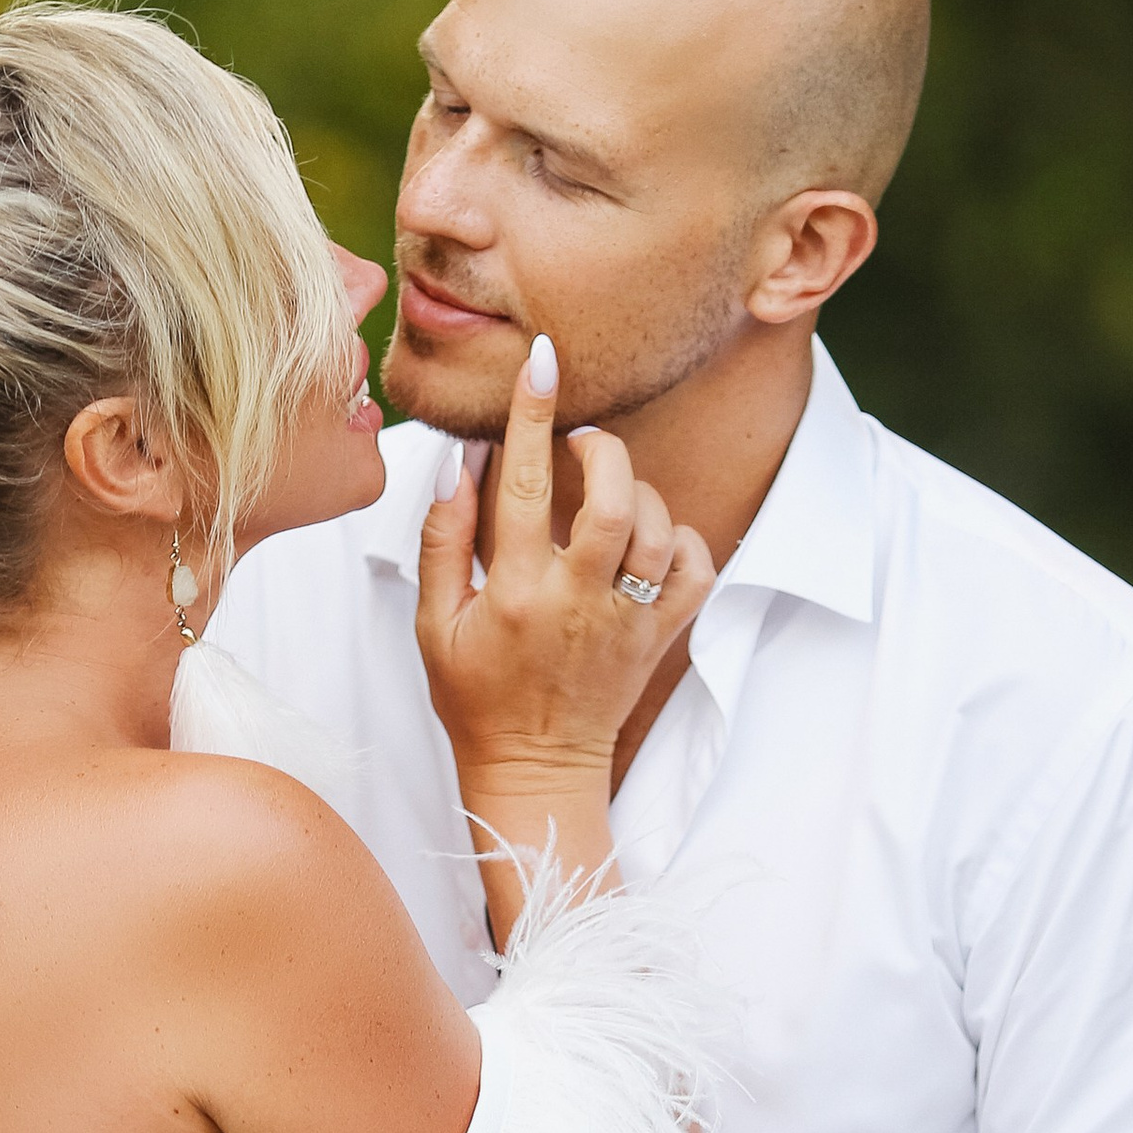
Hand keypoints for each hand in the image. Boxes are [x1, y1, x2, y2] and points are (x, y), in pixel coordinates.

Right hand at [415, 337, 710, 911]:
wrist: (534, 771)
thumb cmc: (476, 697)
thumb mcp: (435, 624)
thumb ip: (443, 542)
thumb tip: (457, 465)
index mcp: (513, 592)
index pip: (522, 484)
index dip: (531, 414)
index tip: (542, 360)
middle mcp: (577, 602)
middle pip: (615, 502)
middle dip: (605, 452)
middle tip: (584, 442)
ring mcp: (627, 622)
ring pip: (660, 533)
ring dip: (641, 493)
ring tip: (611, 491)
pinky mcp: (660, 639)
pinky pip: (697, 573)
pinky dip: (686, 541)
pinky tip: (652, 540)